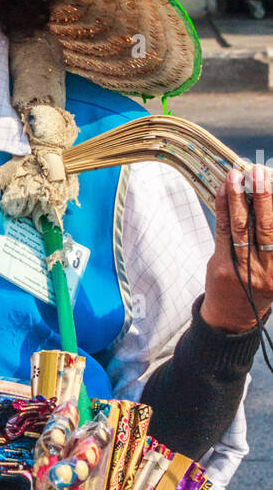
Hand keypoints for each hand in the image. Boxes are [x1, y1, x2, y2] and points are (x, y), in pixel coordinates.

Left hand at [200, 166, 272, 332]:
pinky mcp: (221, 264)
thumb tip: (267, 202)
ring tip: (237, 175)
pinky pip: (223, 231)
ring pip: (241, 227)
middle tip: (259, 172)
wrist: (233, 317)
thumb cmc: (259, 286)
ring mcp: (242, 267)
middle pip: (267, 226)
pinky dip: (223, 208)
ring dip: (238, 198)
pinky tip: (223, 191)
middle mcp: (267, 268)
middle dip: (263, 196)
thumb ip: (272, 241)